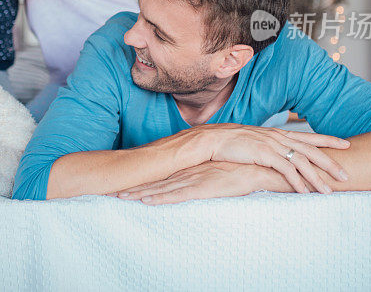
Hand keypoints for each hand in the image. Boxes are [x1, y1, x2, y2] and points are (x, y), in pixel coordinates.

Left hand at [113, 161, 272, 204]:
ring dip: (141, 194)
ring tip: (121, 198)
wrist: (257, 168)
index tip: (124, 186)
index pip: (160, 177)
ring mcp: (193, 179)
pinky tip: (147, 202)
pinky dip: (161, 199)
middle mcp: (187, 173)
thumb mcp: (214, 173)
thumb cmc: (239, 171)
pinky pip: (178, 195)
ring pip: (161, 189)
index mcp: (188, 169)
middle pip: (155, 182)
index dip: (141, 182)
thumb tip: (191, 183)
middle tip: (112, 193)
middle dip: (134, 188)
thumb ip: (201, 177)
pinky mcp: (203, 187)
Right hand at [195, 124, 348, 193]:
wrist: (212, 139)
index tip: (346, 144)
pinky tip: (305, 193)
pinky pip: (286, 170)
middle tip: (346, 175)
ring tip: (329, 192)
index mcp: (277, 133)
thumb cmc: (230, 143)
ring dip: (317, 178)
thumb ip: (268, 148)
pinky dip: (297, 182)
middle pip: (311, 149)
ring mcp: (272, 145)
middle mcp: (278, 137)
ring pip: (302, 162)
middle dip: (331, 162)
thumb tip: (276, 157)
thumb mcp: (254, 143)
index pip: (308, 136)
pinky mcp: (264, 154)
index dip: (329, 140)